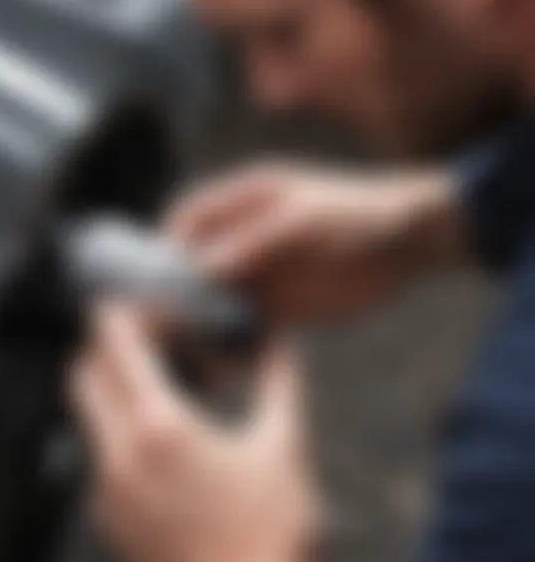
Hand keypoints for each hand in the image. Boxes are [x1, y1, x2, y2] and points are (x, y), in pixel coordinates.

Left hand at [71, 304, 317, 561]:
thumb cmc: (266, 535)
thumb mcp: (282, 449)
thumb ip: (279, 382)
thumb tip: (279, 340)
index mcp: (160, 425)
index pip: (114, 344)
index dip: (119, 313)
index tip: (135, 303)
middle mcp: (118, 450)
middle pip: (82, 372)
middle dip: (102, 345)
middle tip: (141, 338)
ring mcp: (104, 486)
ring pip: (84, 412)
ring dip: (106, 385)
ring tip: (153, 382)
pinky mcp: (105, 514)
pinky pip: (95, 449)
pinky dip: (112, 425)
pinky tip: (157, 435)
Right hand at [167, 163, 464, 321]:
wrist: (410, 243)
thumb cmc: (357, 214)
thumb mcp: (303, 219)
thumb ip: (252, 242)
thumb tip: (202, 268)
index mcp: (245, 202)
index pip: (190, 216)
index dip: (167, 242)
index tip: (151, 273)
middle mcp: (245, 237)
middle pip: (197, 262)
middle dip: (177, 288)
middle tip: (159, 318)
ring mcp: (263, 271)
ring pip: (219, 297)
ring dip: (202, 319)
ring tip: (185, 345)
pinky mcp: (283, 303)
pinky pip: (248, 323)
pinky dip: (234, 340)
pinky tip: (224, 359)